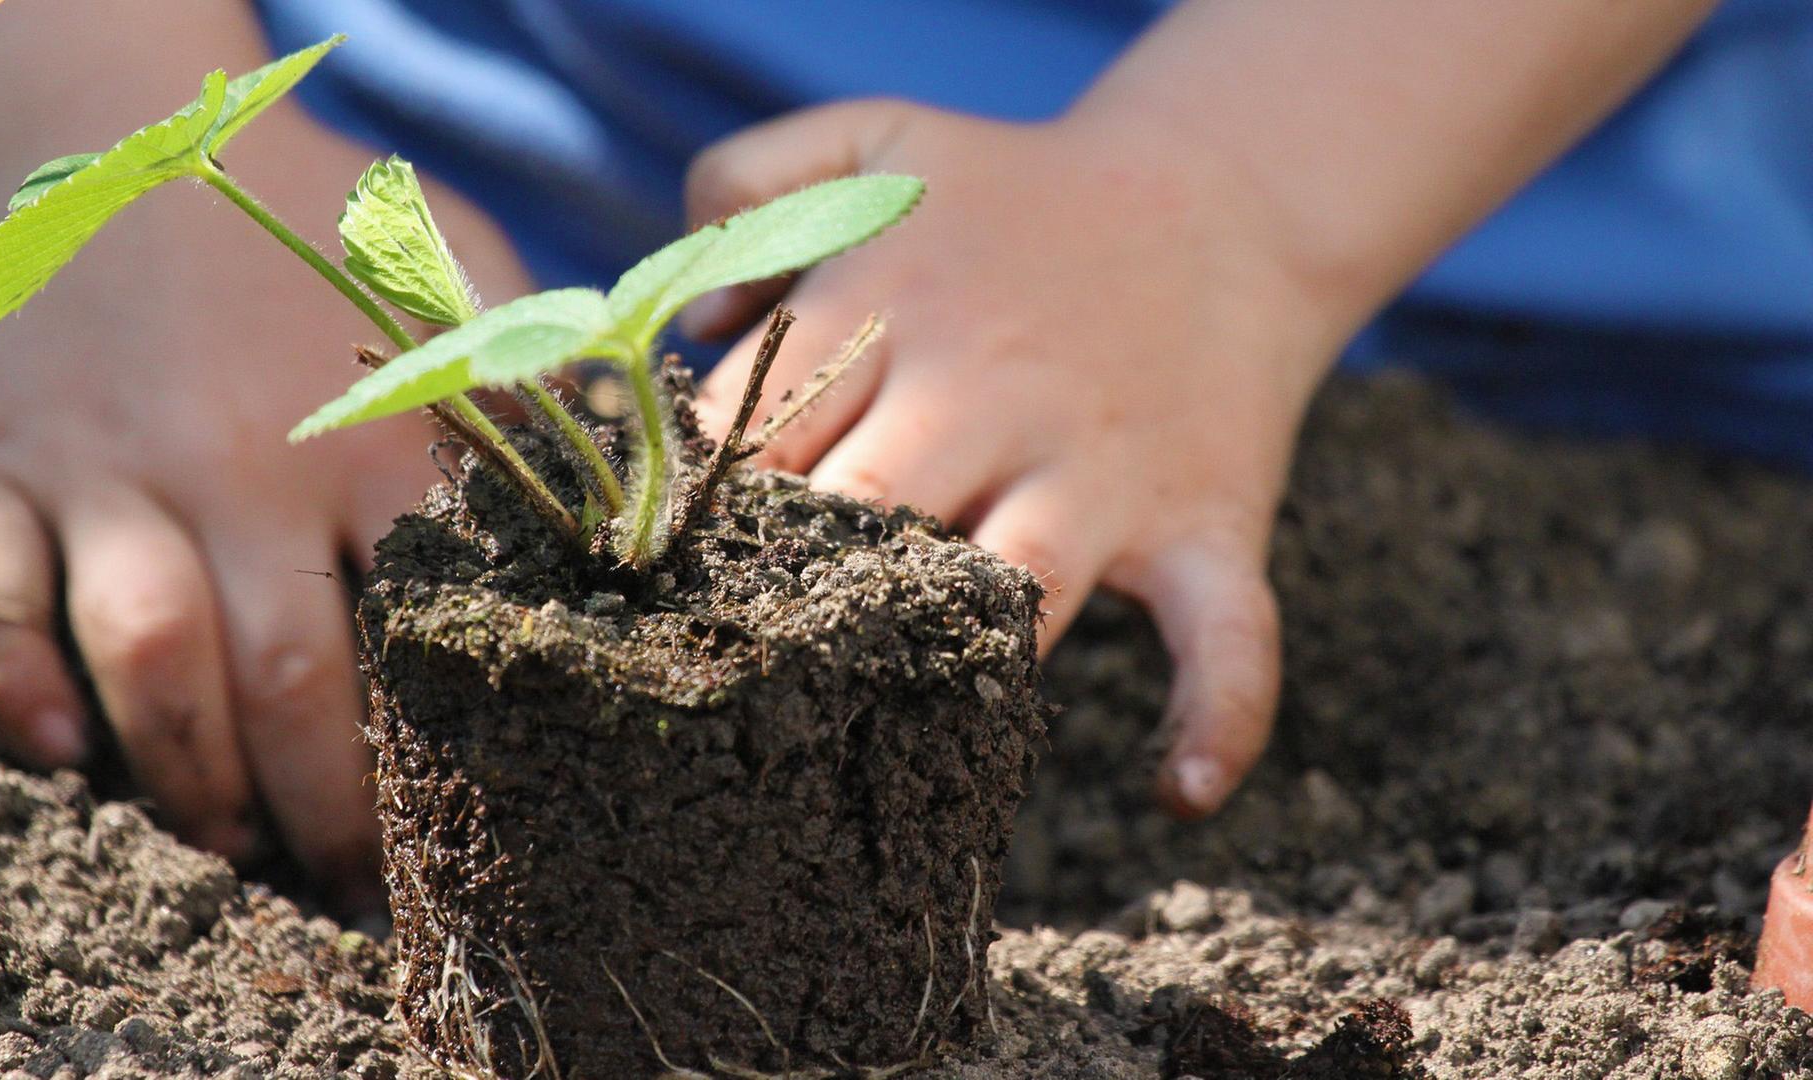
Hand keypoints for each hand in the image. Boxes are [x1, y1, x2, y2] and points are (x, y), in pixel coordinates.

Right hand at [0, 0, 531, 909]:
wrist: (110, 121)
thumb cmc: (304, 214)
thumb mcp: (447, 264)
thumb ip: (529, 370)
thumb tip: (632, 477)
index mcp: (371, 430)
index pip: (427, 627)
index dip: (449, 750)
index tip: (472, 826)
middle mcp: (239, 461)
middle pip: (289, 680)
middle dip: (326, 812)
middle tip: (354, 883)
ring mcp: (106, 465)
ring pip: (148, 661)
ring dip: (192, 780)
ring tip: (234, 845)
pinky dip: (5, 688)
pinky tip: (61, 752)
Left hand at [686, 101, 1347, 816]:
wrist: (1224, 199)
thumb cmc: (1018, 196)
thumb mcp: (875, 140)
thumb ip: (747, 182)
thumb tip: (691, 328)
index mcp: (895, 308)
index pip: (758, 431)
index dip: (702, 507)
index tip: (666, 566)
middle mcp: (990, 395)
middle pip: (859, 516)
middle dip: (795, 587)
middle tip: (743, 655)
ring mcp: (1101, 470)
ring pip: (1010, 589)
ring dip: (947, 657)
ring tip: (885, 724)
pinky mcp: (1204, 524)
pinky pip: (1227, 635)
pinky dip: (1220, 717)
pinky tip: (1178, 791)